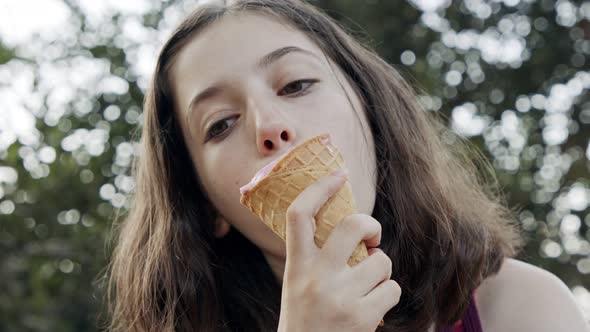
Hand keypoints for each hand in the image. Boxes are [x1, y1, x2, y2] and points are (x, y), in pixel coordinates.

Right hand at [277, 170, 400, 331]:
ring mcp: (340, 296)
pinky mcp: (362, 316)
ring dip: (380, 271)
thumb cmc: (305, 320)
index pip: (299, 215)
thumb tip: (357, 235)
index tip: (338, 175)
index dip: (319, 189)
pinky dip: (388, 294)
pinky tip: (373, 307)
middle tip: (371, 238)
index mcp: (296, 266)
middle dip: (371, 225)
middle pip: (353, 225)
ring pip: (381, 260)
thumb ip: (316, 259)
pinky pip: (393, 288)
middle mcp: (316, 277)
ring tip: (366, 288)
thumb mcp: (298, 285)